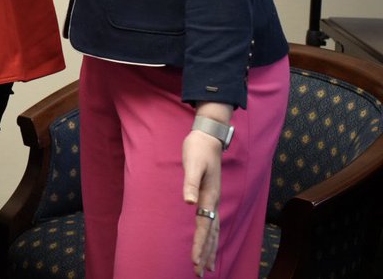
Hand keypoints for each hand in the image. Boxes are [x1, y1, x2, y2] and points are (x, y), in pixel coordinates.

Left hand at [182, 129, 222, 274]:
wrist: (208, 136)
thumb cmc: (198, 149)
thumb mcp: (192, 164)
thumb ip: (190, 183)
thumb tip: (188, 201)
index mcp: (209, 196)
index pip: (204, 226)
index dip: (199, 245)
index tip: (195, 261)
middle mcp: (213, 201)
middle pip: (211, 234)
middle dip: (205, 254)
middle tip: (200, 273)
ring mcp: (213, 199)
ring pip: (213, 230)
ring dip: (209, 249)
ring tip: (207, 267)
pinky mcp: (210, 196)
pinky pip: (211, 222)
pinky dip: (210, 236)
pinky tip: (208, 242)